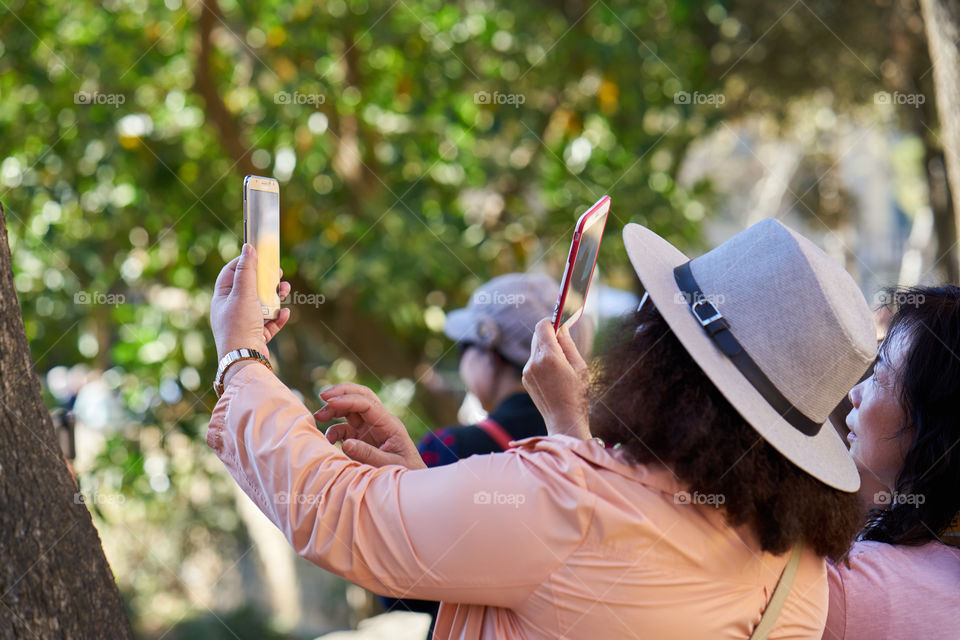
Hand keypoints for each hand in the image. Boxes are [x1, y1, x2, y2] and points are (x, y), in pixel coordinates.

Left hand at [210, 244, 291, 360]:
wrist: (245, 359)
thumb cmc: (239, 325)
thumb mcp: (243, 293)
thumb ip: (247, 270)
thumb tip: (248, 248)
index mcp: (222, 299)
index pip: (230, 273)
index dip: (243, 262)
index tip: (257, 255)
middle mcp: (231, 310)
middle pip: (249, 289)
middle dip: (264, 280)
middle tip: (277, 272)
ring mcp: (244, 324)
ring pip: (262, 305)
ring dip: (275, 297)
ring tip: (286, 290)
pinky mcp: (256, 336)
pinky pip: (269, 323)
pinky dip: (278, 317)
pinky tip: (285, 312)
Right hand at [315, 383, 425, 469]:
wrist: (410, 483)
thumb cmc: (405, 473)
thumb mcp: (390, 466)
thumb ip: (368, 455)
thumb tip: (346, 443)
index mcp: (389, 424)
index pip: (367, 403)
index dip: (348, 399)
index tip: (329, 401)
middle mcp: (379, 422)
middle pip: (360, 396)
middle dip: (341, 393)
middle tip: (323, 396)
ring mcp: (370, 429)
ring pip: (350, 409)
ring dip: (334, 409)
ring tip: (318, 417)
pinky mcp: (362, 438)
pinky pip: (345, 428)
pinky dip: (333, 430)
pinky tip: (328, 441)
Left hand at [522, 318, 590, 438]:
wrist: (564, 420)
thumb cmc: (577, 394)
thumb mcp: (579, 366)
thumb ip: (568, 344)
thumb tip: (562, 327)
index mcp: (550, 356)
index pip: (543, 326)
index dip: (551, 321)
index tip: (560, 322)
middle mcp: (534, 362)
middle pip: (538, 336)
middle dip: (550, 335)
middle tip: (564, 341)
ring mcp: (527, 371)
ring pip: (535, 349)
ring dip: (546, 349)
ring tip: (561, 365)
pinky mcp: (526, 379)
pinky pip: (533, 362)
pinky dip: (542, 361)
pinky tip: (554, 376)